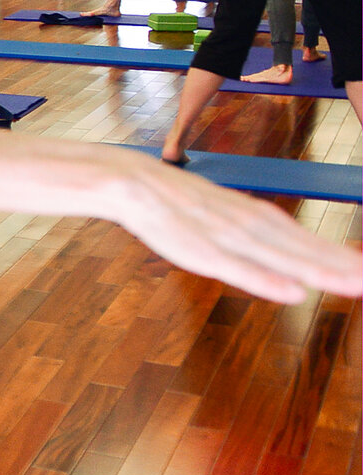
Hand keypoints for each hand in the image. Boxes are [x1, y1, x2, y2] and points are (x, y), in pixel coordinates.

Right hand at [117, 160, 362, 303]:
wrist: (134, 183)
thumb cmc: (178, 203)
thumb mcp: (221, 215)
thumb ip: (251, 236)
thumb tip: (280, 261)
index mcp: (255, 217)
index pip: (306, 241)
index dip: (340, 257)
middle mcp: (250, 226)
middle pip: (304, 250)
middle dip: (341, 265)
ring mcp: (228, 238)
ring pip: (282, 258)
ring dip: (320, 271)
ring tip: (356, 283)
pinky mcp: (201, 252)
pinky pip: (238, 268)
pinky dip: (265, 280)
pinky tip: (292, 292)